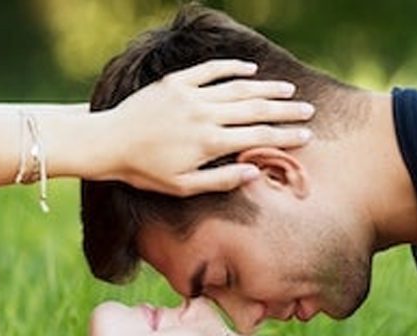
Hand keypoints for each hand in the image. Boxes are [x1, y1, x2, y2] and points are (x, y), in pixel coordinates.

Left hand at [101, 59, 315, 195]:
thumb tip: (255, 171)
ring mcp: (191, 95)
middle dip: (285, 111)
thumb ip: (221, 179)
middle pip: (255, 110)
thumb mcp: (184, 186)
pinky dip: (232, 68)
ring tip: (287, 91)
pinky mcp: (176, 83)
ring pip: (238, 88)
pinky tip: (250, 71)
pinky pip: (210, 71)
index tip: (307, 135)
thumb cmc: (145, 171)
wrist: (108, 143)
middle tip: (308, 110)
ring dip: (266, 88)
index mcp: (210, 143)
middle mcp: (205, 115)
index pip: (258, 137)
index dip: (285, 136)